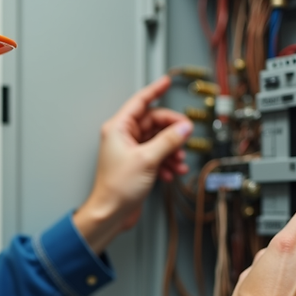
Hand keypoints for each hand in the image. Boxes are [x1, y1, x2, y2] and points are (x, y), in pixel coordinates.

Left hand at [73, 76, 192, 253]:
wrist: (110, 213)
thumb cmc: (117, 188)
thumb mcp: (148, 159)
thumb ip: (168, 141)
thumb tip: (183, 128)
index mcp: (118, 129)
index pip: (140, 102)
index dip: (154, 90)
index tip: (165, 81)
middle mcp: (123, 137)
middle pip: (154, 123)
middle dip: (171, 131)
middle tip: (185, 135)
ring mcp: (130, 151)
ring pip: (157, 140)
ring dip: (171, 149)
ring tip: (178, 160)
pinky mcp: (137, 165)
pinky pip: (156, 155)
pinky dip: (166, 162)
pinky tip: (172, 171)